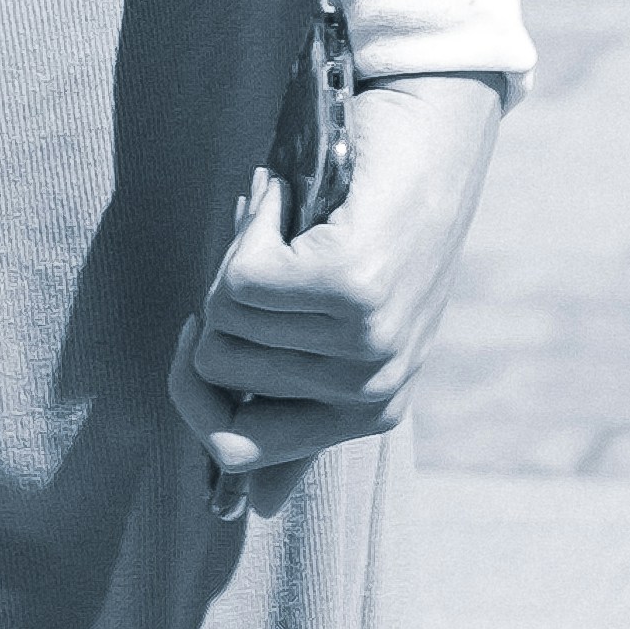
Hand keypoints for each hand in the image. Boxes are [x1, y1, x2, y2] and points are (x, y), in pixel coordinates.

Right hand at [168, 67, 500, 521]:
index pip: (238, 456)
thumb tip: (246, 509)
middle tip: (268, 251)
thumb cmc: (379, 216)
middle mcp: (370, 394)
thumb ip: (296, 406)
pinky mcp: (350, 290)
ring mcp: (363, 345)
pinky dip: (252, 218)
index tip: (197, 334)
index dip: (195, 395)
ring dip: (242, 250)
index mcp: (368, 414)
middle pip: (216, 372)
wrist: (434, 119)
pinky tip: (291, 195)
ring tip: (292, 219)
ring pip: (224, 318)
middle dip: (220, 302)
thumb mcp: (342, 328)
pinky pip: (239, 276)